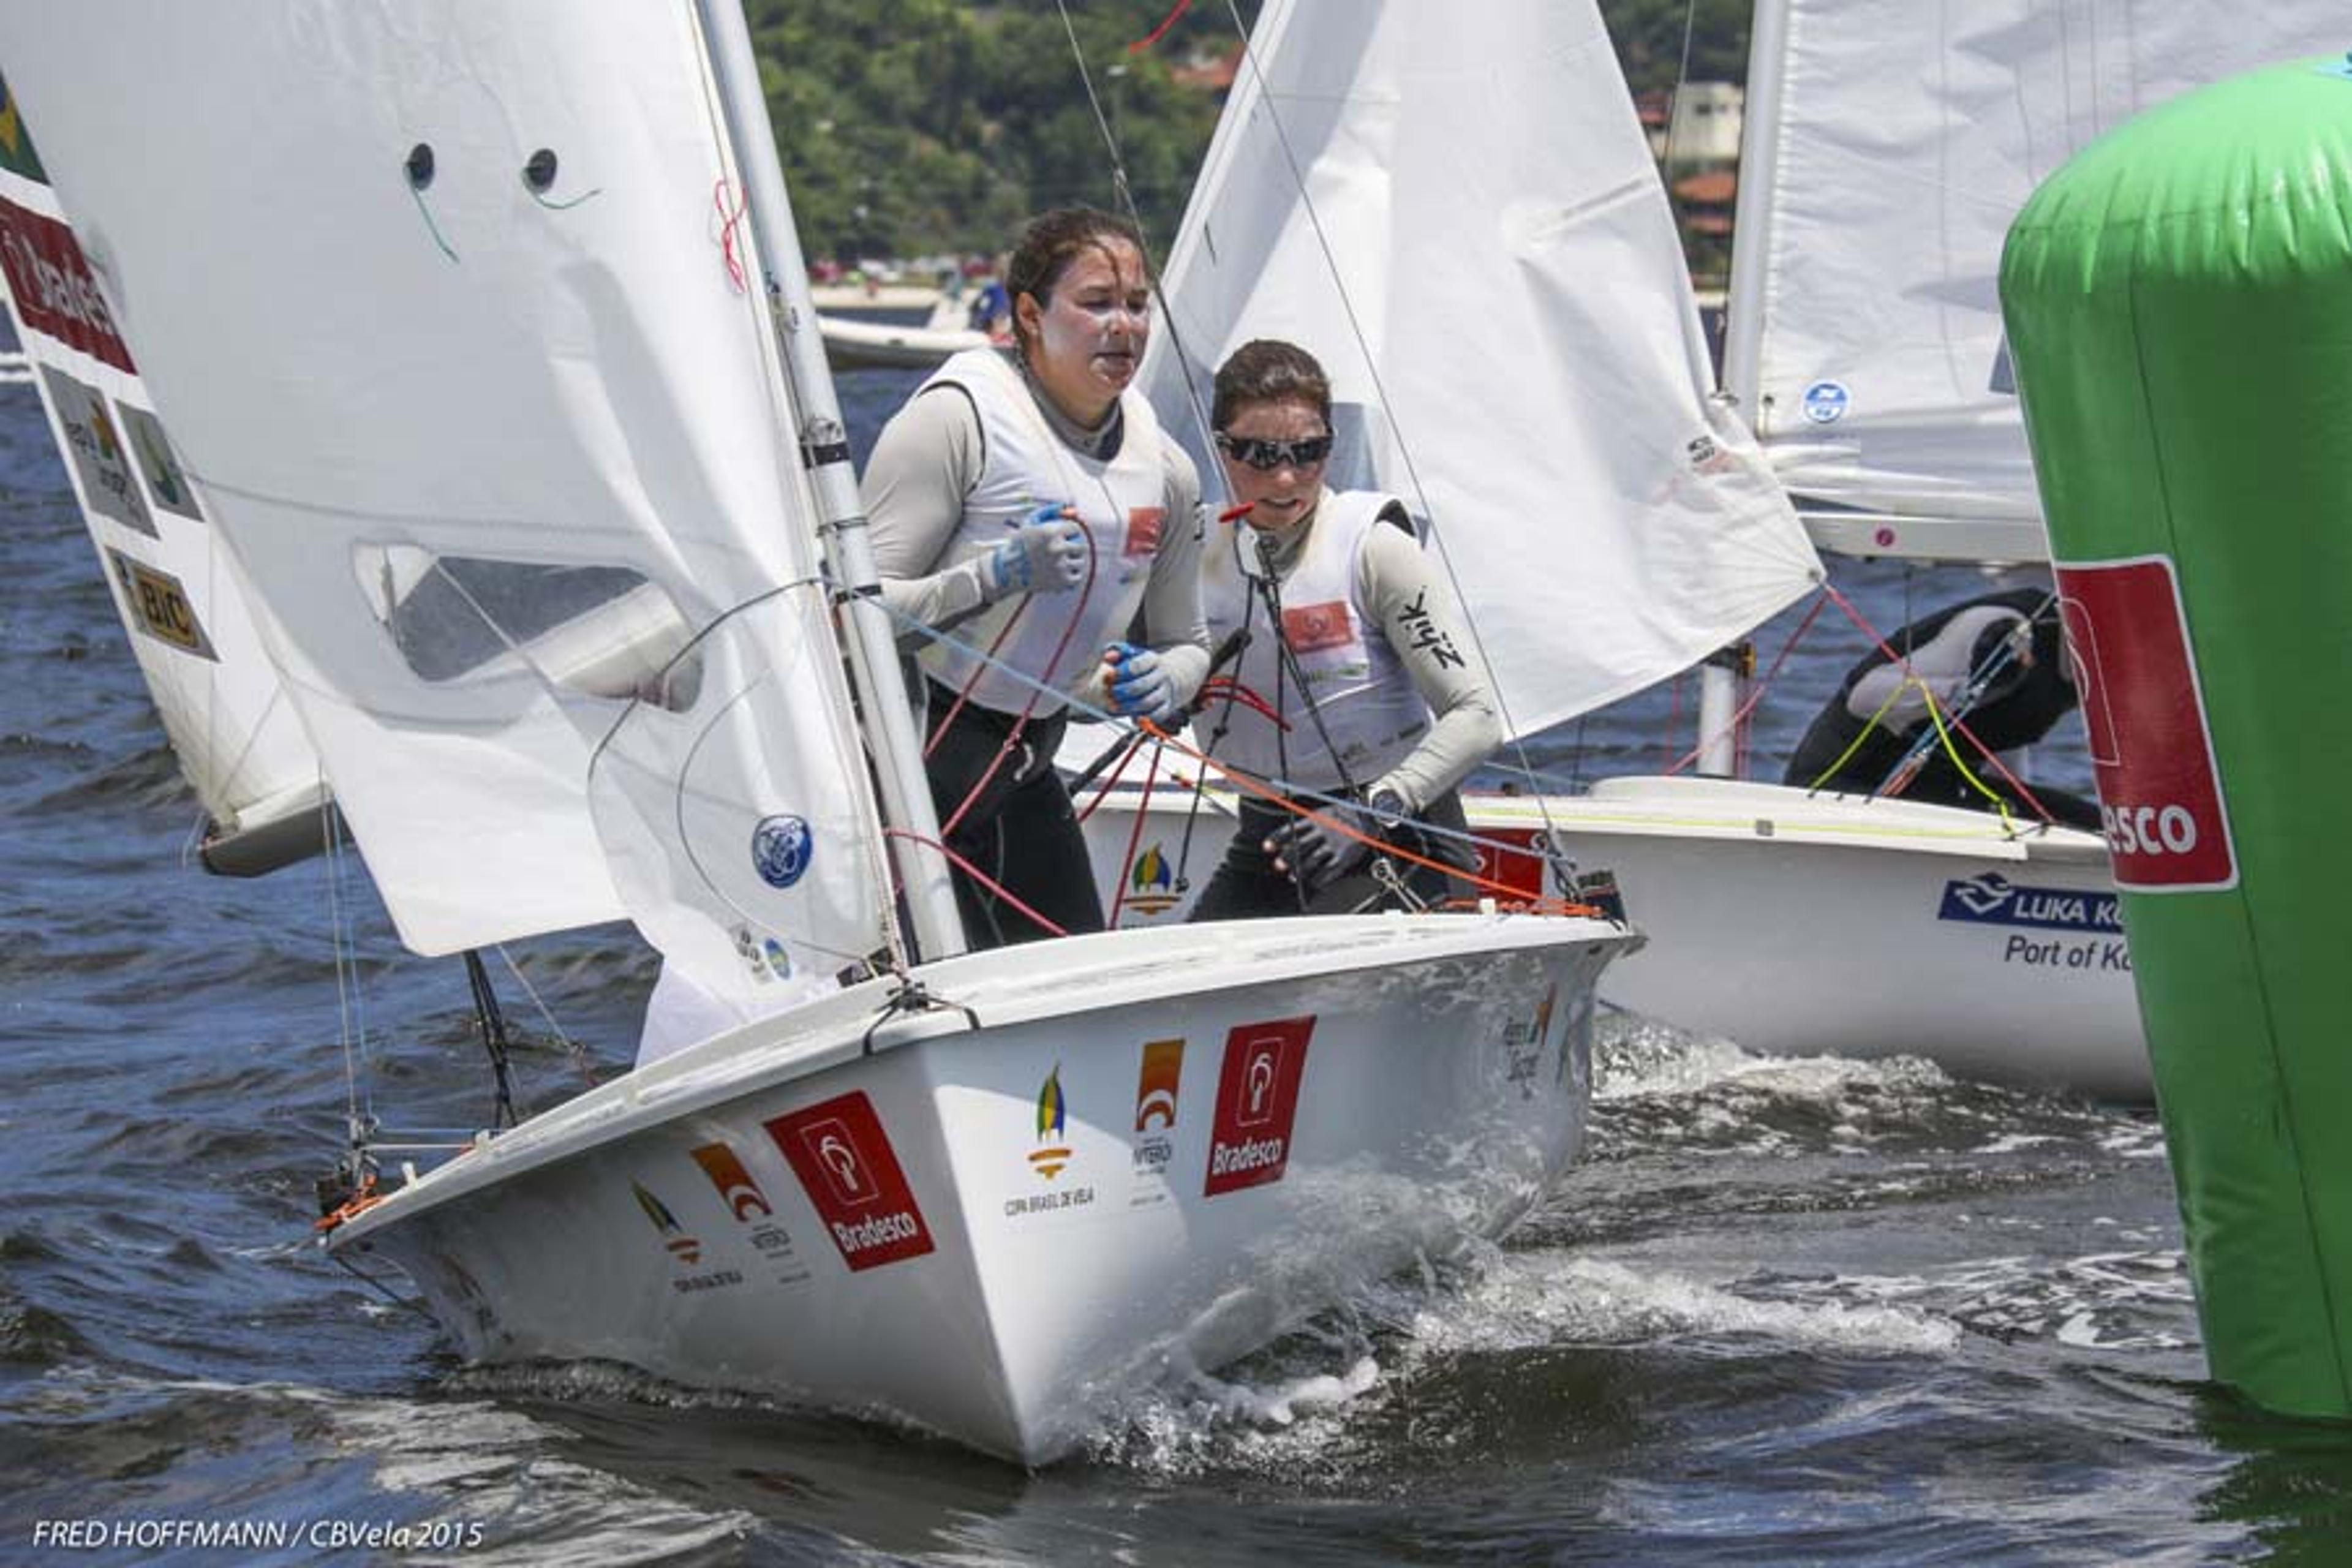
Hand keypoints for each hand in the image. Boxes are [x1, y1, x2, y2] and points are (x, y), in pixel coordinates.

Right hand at [987, 504, 1087, 596]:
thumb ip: (1047, 512)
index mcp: (1051, 532)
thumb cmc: (1019, 545)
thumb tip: (1063, 506)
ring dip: (1073, 562)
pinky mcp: (1061, 582)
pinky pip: (1077, 577)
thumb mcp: (1029, 523)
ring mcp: (1060, 566)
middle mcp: (1057, 549)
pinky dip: (1071, 575)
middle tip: (1066, 551)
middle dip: (1074, 547)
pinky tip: (1061, 573)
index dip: (1070, 532)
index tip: (1064, 537)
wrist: (1007, 572)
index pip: (1075, 528)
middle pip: (1082, 546)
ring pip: (1080, 562)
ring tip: (1060, 562)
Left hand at [1102, 641, 1180, 723]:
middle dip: (1123, 691)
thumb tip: (1108, 657)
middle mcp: (1161, 676)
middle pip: (1142, 685)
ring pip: (1148, 702)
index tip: (1109, 675)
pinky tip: (1134, 718)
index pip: (1138, 664)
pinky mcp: (1167, 707)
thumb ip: (1119, 654)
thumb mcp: (1135, 655)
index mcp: (1153, 660)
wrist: (1174, 676)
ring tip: (1114, 706)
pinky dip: (1145, 719)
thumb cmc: (1146, 667)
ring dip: (1128, 706)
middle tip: (1110, 693)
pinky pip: (1157, 715)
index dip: (1122, 671)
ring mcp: (1166, 692)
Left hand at [1264, 789, 1404, 895]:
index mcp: (1314, 819)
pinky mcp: (1342, 857)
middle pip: (1299, 846)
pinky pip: (1327, 871)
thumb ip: (1307, 825)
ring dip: (1300, 871)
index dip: (1277, 839)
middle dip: (1286, 857)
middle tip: (1279, 865)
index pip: (1291, 829)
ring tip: (1293, 877)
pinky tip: (1313, 882)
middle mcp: (1322, 831)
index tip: (1267, 847)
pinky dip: (1319, 879)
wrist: (1367, 817)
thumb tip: (1288, 837)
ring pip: (1311, 860)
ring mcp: (1332, 845)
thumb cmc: (1343, 816)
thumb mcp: (1322, 813)